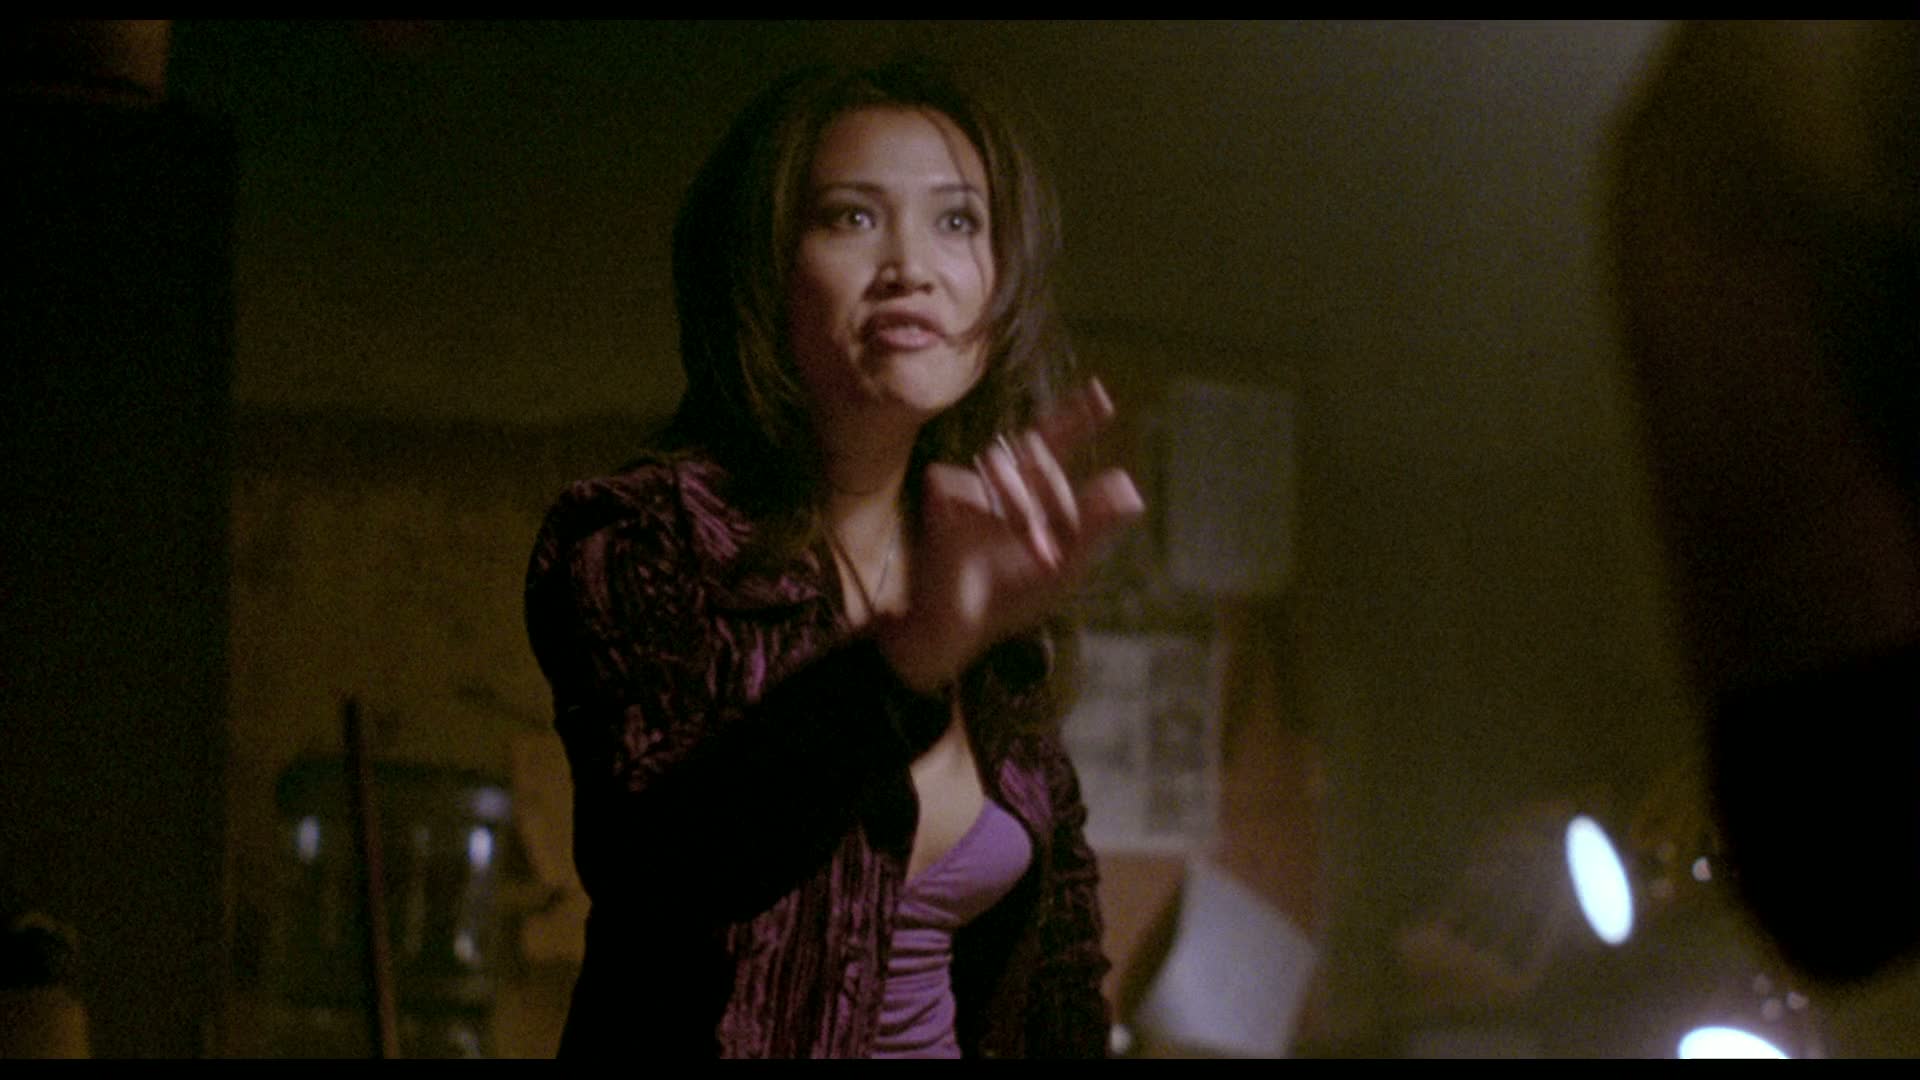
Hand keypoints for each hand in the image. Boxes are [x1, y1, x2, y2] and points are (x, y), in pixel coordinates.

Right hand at [877, 378, 1145, 693]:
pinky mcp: (941, 492)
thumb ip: (1096, 526)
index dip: (1077, 416)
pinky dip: (978, 511)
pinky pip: (964, 482)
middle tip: (1060, 544)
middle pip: (1038, 455)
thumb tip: (1133, 490)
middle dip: (1057, 498)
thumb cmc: (1011, 596)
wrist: (960, 625)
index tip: (1100, 393)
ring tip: (1034, 549)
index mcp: (1033, 492)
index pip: (1056, 442)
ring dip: (1023, 511)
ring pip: (1004, 466)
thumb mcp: (1065, 564)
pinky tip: (975, 536)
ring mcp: (971, 483)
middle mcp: (1003, 480)